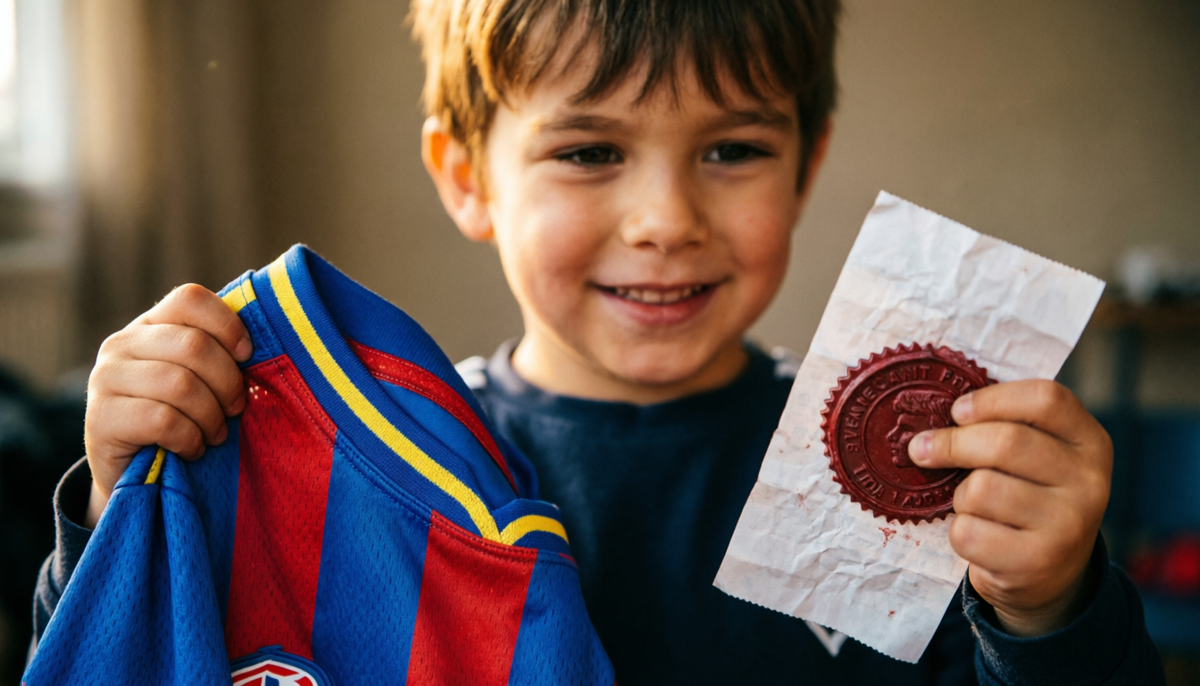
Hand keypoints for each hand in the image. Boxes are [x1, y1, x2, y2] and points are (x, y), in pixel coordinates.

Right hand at [84, 284, 251, 526]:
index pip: (190, 299)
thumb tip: (255, 348)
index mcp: (151, 325)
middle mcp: (121, 344)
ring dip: (210, 416)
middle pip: (193, 346)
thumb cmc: (181, 420)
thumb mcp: (199, 380)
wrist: (134, 475)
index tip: (247, 356)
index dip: (227, 325)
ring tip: (214, 434)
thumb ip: (216, 355)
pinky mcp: (100, 418)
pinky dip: (190, 438)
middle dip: (227, 383)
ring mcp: (105, 379)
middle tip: (235, 410)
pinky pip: (163, 420)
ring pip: (180, 384)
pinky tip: (192, 448)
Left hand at [909, 380, 1111, 636]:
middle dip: (951, 443)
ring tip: (974, 506)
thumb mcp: (1037, 456)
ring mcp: (1068, 525)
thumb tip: (933, 414)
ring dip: (961, 496)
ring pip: (981, 489)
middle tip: (920, 448)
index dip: (992, 399)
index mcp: (1090, 442)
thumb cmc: (1029, 496)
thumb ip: (1004, 427)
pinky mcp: (1037, 561)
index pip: (1046, 399)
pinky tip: (980, 535)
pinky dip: (960, 531)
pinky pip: (969, 531)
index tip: (957, 411)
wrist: (1052, 574)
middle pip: (1006, 442)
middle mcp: (1089, 482)